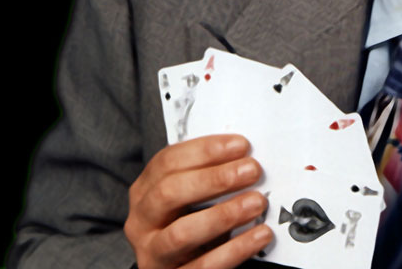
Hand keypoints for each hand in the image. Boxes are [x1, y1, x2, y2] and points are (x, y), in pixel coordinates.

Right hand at [125, 134, 272, 268]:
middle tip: (251, 170)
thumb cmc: (191, 225)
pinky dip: (236, 249)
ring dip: (224, 215)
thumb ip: (208, 177)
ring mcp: (153, 253)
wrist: (183, 267)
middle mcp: (141, 222)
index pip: (167, 162)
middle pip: (169, 193)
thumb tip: (245, 157)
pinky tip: (260, 234)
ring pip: (182, 233)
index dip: (205, 150)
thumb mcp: (191, 199)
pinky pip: (205, 265)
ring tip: (257, 202)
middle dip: (214, 179)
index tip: (241, 145)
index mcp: (144, 192)